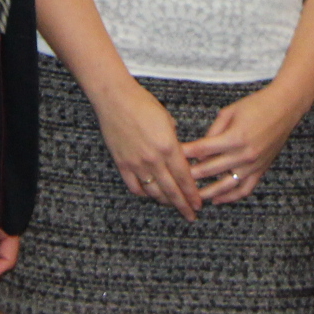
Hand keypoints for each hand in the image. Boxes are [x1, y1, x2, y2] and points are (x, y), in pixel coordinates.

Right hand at [90, 78, 202, 219]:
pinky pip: (135, 186)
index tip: (198, 204)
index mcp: (168, 147)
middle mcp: (153, 160)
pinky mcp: (122, 164)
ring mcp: (136, 164)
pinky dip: (144, 193)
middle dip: (183, 205)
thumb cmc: (143, 104)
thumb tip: (179, 152)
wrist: (115, 99)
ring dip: (165, 201)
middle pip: (171, 190)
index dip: (192, 194)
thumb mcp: (167, 120)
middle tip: (190, 214)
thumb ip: (174, 141)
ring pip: (153, 192)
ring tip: (172, 204)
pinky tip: (150, 194)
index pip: (184, 178)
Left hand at [184, 82, 307, 205]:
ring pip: (225, 186)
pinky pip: (244, 189)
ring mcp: (253, 165)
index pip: (202, 150)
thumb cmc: (256, 106)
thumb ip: (213, 132)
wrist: (284, 109)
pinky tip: (217, 199)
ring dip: (207, 192)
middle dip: (190, 174)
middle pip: (209, 169)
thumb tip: (199, 150)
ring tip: (192, 196)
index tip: (171, 156)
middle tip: (175, 178)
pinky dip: (230, 197)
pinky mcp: (261, 170)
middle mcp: (244, 154)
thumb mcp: (229, 112)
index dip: (185, 153)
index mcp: (234, 137)